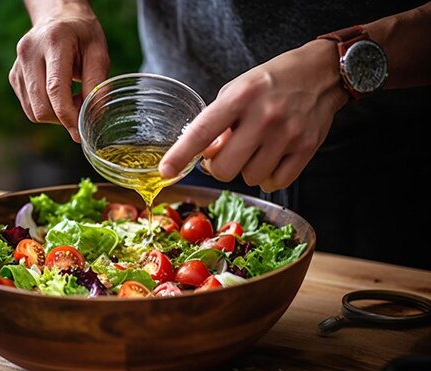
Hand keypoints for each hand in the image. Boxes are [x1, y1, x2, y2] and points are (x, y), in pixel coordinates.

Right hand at [9, 2, 109, 141]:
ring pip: (33, 111)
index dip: (68, 116)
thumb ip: (97, 83)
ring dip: (55, 115)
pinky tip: (58, 95)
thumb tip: (94, 116)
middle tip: (81, 109)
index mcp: (53, 42)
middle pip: (41, 106)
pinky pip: (29, 107)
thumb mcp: (99, 52)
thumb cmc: (82, 34)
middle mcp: (29, 53)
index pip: (55, 89)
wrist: (58, 17)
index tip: (81, 131)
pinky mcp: (14, 76)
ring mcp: (18, 65)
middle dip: (63, 118)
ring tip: (72, 98)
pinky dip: (46, 109)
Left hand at [159, 40, 349, 191]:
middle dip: (219, 167)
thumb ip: (217, 121)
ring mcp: (287, 134)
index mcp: (240, 97)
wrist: (320, 74)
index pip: (203, 131)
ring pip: (250, 178)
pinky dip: (269, 177)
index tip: (165, 170)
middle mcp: (264, 116)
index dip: (181, 154)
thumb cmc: (269, 83)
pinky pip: (275, 182)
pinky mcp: (306, 149)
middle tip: (226, 154)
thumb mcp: (236, 90)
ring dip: (247, 170)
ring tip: (256, 148)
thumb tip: (203, 156)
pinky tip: (272, 157)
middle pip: (225, 168)